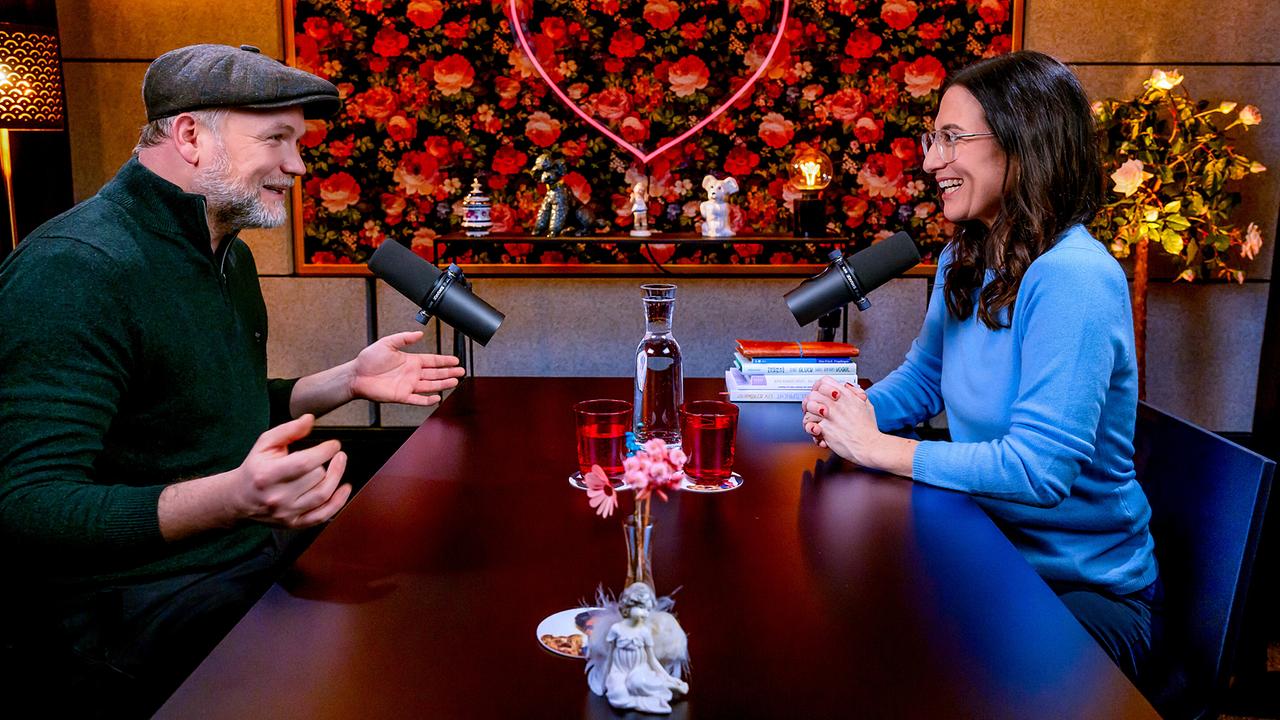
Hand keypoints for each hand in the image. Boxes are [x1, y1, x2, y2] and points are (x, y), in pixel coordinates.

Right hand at [232, 414, 351, 528]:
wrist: (239, 499)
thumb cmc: (255, 468)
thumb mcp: (265, 444)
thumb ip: (288, 430)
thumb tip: (309, 420)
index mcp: (268, 475)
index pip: (304, 463)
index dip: (324, 451)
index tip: (334, 444)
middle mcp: (277, 496)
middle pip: (316, 478)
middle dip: (329, 463)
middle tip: (336, 454)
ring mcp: (286, 512)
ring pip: (322, 495)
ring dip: (337, 477)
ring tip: (341, 463)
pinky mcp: (293, 523)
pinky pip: (322, 515)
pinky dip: (338, 502)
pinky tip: (344, 488)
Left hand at [350, 331, 465, 405]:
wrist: (356, 375)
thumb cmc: (368, 359)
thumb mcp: (387, 342)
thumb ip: (404, 338)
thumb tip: (418, 333)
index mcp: (410, 360)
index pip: (432, 360)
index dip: (444, 360)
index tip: (455, 360)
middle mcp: (411, 373)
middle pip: (435, 373)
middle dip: (449, 372)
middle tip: (461, 371)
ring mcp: (408, 385)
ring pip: (430, 385)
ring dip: (443, 384)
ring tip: (455, 382)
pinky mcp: (401, 396)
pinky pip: (418, 399)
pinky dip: (428, 400)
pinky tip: (437, 397)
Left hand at [802, 376, 881, 465]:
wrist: (870, 446)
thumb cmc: (869, 429)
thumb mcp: (866, 405)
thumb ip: (856, 393)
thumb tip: (846, 386)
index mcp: (846, 396)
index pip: (824, 382)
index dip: (819, 388)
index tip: (820, 395)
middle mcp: (836, 404)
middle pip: (813, 394)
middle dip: (811, 402)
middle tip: (814, 410)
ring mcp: (830, 416)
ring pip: (808, 408)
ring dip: (809, 415)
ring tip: (815, 421)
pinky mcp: (825, 429)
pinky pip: (810, 425)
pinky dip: (811, 429)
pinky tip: (817, 432)